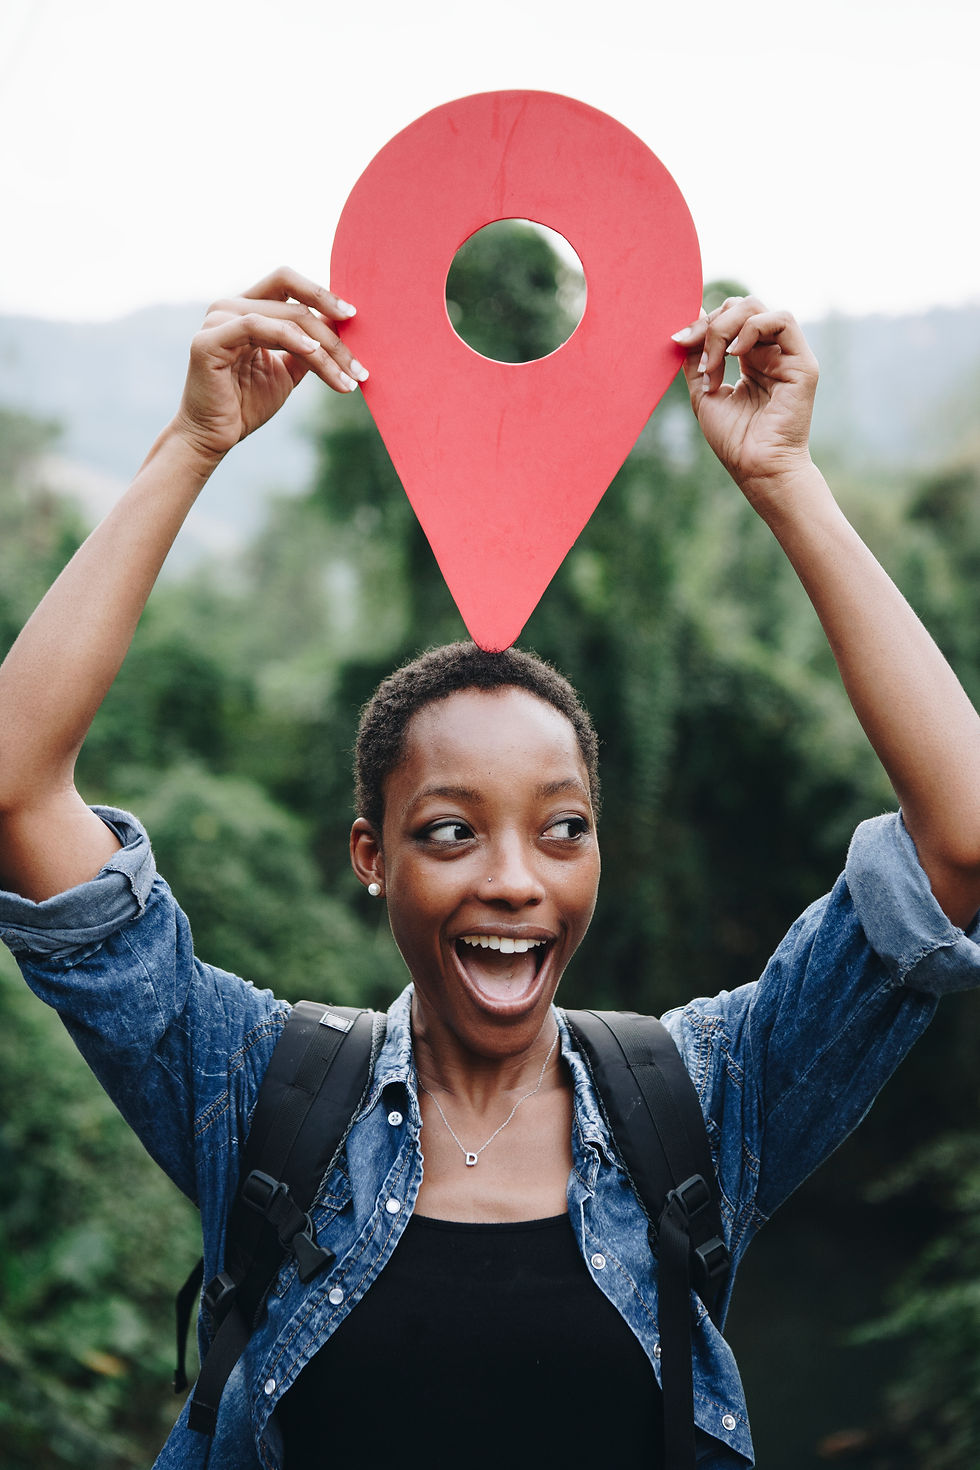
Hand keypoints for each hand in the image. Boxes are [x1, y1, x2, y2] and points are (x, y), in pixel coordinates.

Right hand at [170, 266, 369, 467]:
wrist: (214, 437)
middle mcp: (229, 306)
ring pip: (285, 319)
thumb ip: (309, 345)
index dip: (322, 294)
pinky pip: (257, 327)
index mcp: (246, 308)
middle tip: (359, 367)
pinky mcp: (208, 340)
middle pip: (295, 304)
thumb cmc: (247, 404)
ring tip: (347, 377)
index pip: (288, 283)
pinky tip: (314, 355)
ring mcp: (217, 319)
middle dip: (333, 336)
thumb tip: (340, 321)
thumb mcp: (289, 370)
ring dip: (322, 348)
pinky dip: (290, 338)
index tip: (354, 316)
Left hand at [672, 296, 818, 510]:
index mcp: (751, 358)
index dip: (701, 323)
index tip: (677, 341)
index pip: (727, 318)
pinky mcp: (802, 363)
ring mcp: (787, 355)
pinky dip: (751, 329)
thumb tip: (689, 319)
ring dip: (725, 329)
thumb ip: (696, 358)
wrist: (756, 469)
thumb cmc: (733, 440)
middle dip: (710, 324)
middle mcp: (770, 352)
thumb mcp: (704, 393)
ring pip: (756, 308)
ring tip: (715, 363)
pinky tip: (735, 355)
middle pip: (740, 306)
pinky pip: (782, 320)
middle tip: (696, 354)